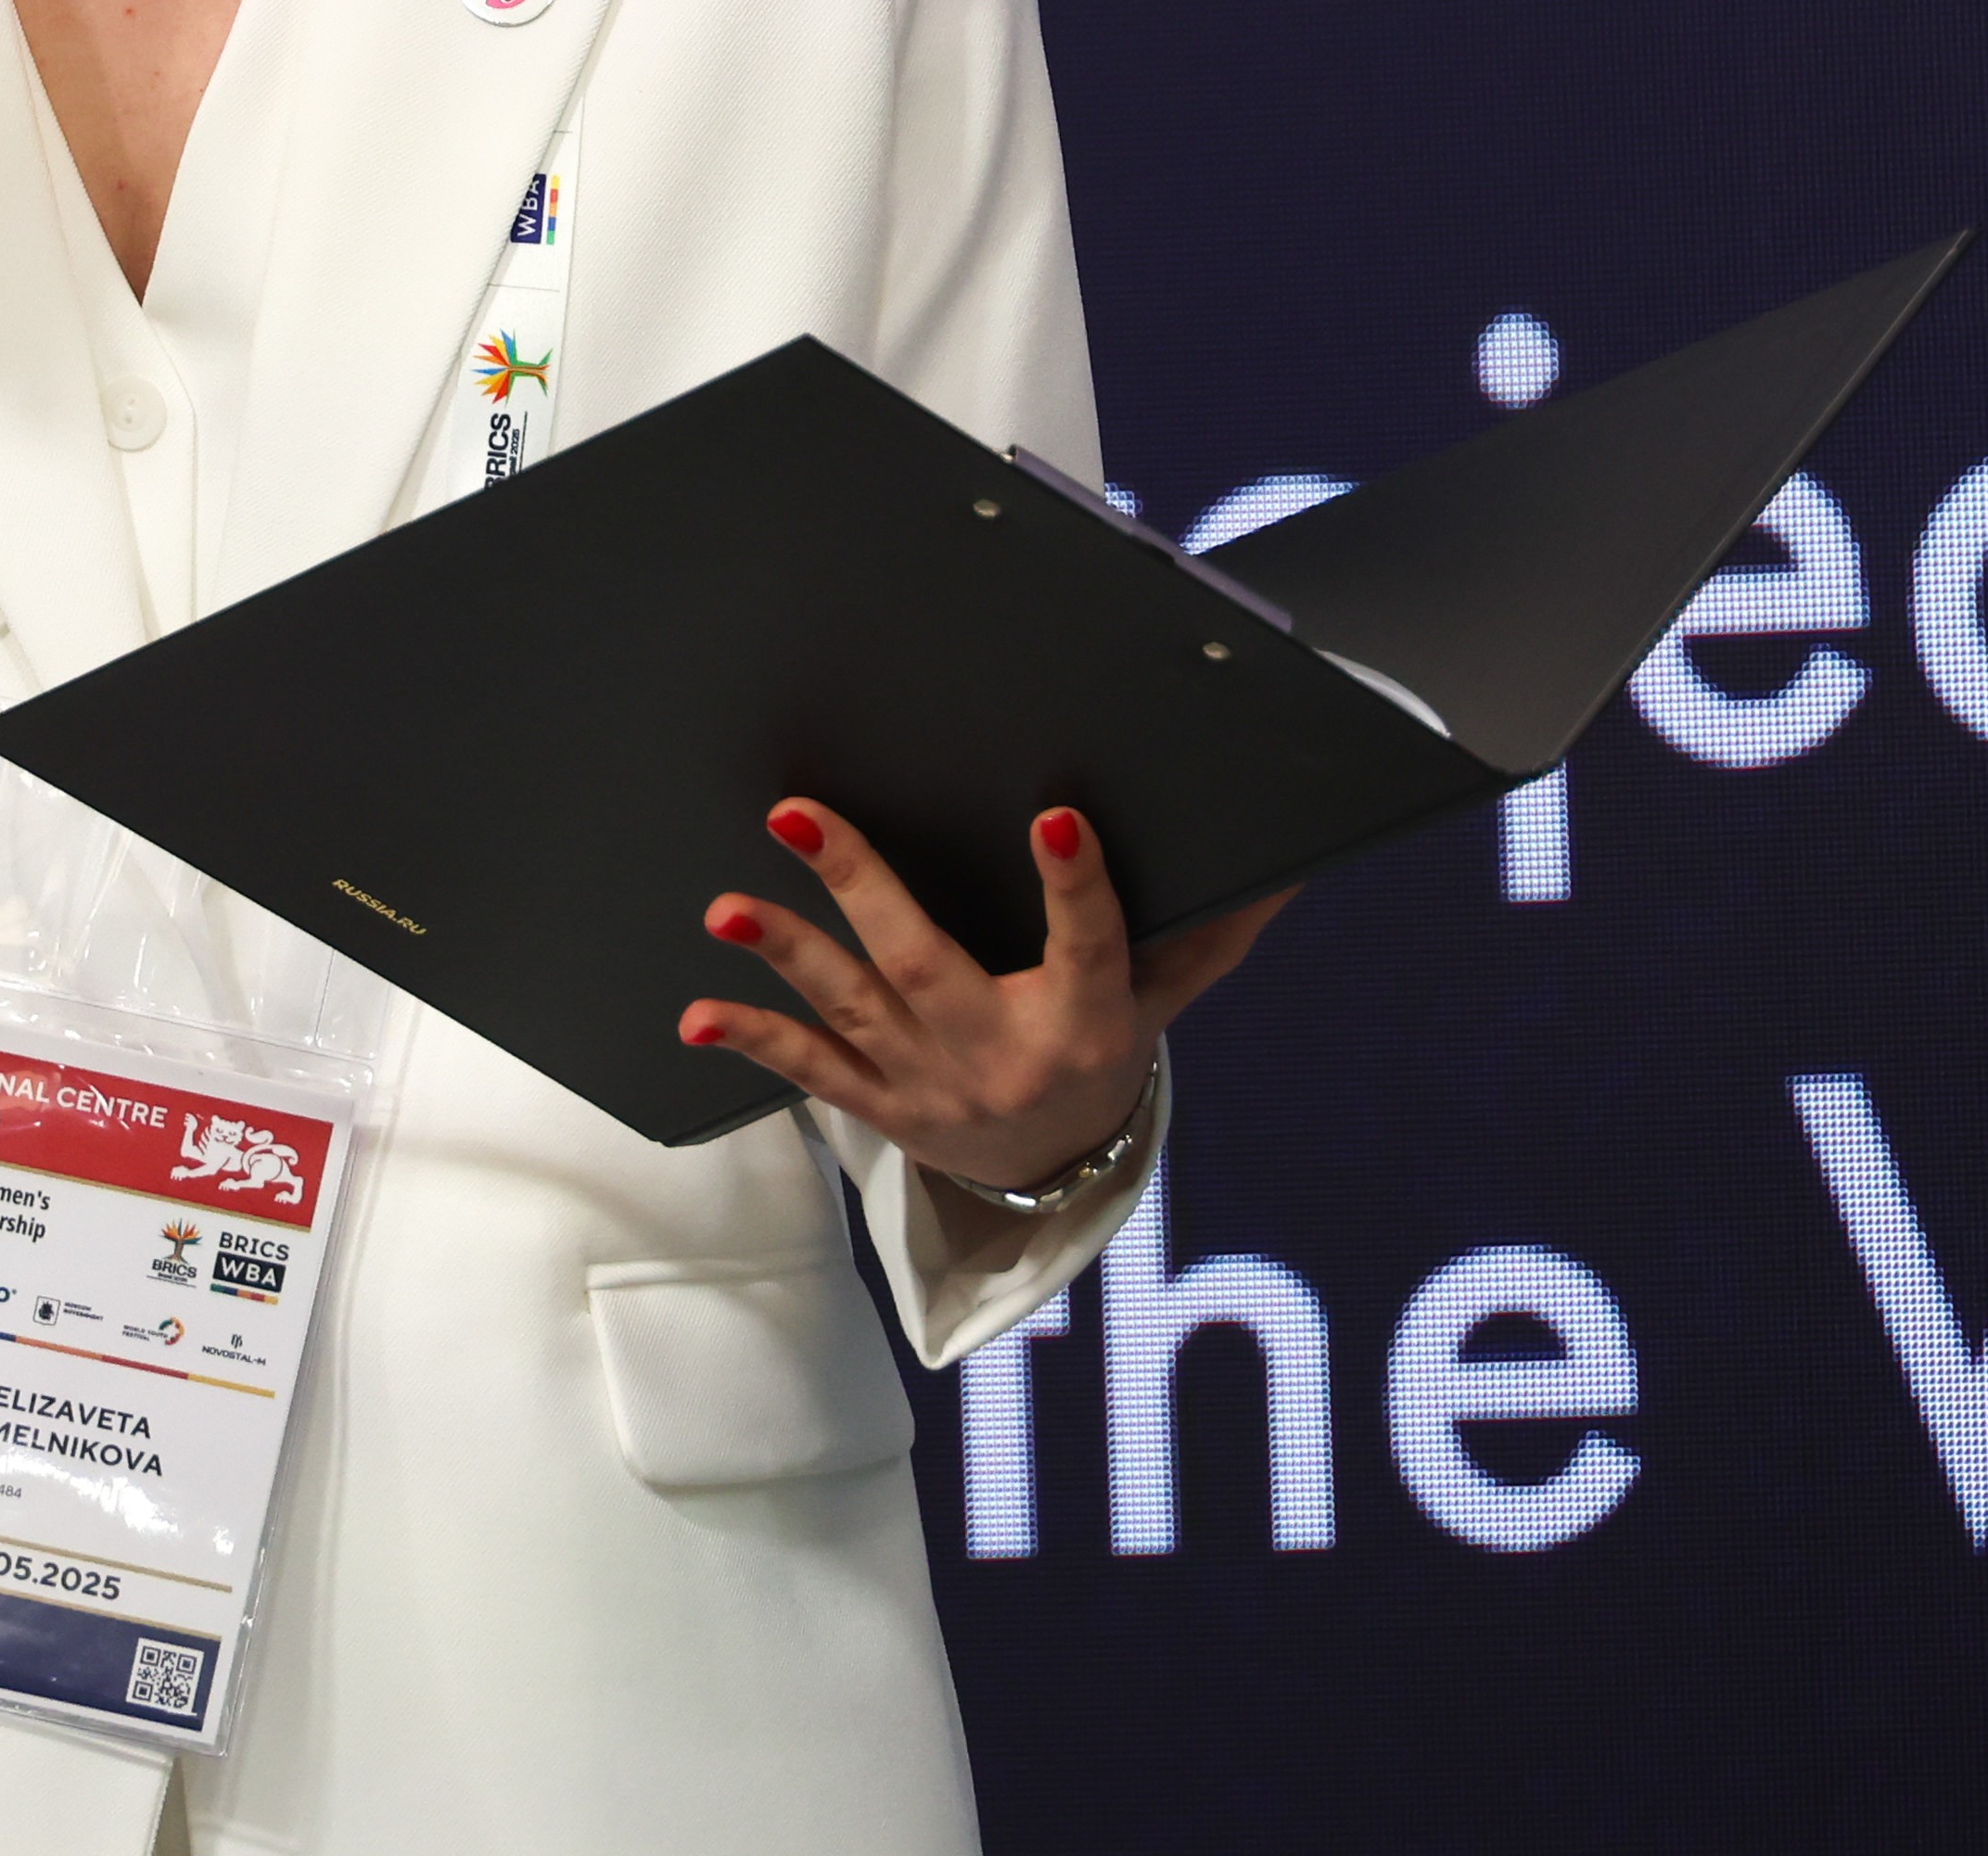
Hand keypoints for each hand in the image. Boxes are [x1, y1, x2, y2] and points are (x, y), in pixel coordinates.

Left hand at [679, 799, 1294, 1197]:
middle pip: (925, 965)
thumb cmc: (1105, 1048)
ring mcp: (930, 1087)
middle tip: (799, 814)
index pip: (1089, 944)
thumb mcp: (1164, 996)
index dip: (1077, 883)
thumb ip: (1211, 933)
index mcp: (1086, 1020)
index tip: (1056, 814)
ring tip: (727, 907)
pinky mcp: (881, 1107)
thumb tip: (1290, 867)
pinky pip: (811, 1076)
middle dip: (860, 887)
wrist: (1055, 1172)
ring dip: (787, 957)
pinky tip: (697, 1017)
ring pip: (852, 1012)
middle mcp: (1001, 1057)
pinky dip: (755, 1044)